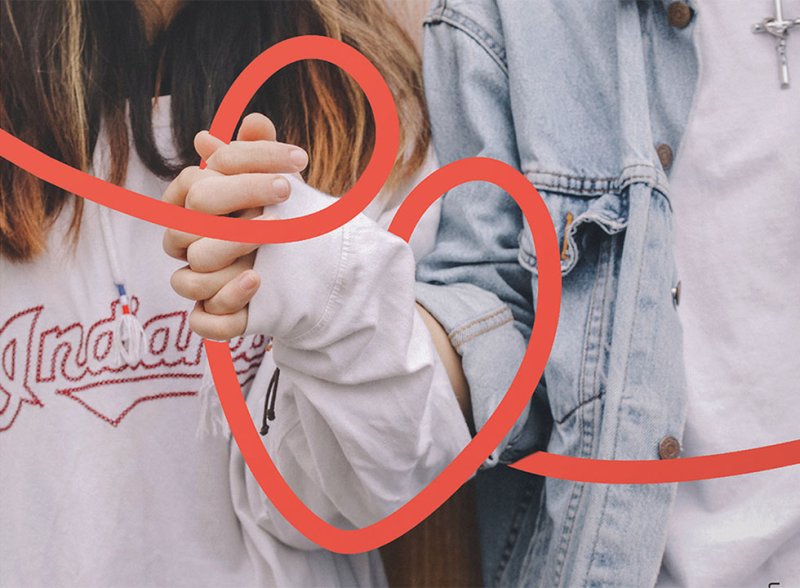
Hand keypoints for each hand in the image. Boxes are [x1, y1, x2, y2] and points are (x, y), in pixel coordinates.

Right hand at [164, 113, 307, 339]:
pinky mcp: (213, 317)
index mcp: (192, 210)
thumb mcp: (275, 188)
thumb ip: (261, 157)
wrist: (304, 275)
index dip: (241, 165)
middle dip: (238, 199)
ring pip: (188, 275)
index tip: (295, 161)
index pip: (195, 179)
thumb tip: (255, 122)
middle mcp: (188, 246)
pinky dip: (227, 302)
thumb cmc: (278, 223)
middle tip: (285, 189)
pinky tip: (258, 281)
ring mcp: (199, 283)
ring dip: (233, 251)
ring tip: (276, 234)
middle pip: (189, 220)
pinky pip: (204, 320)